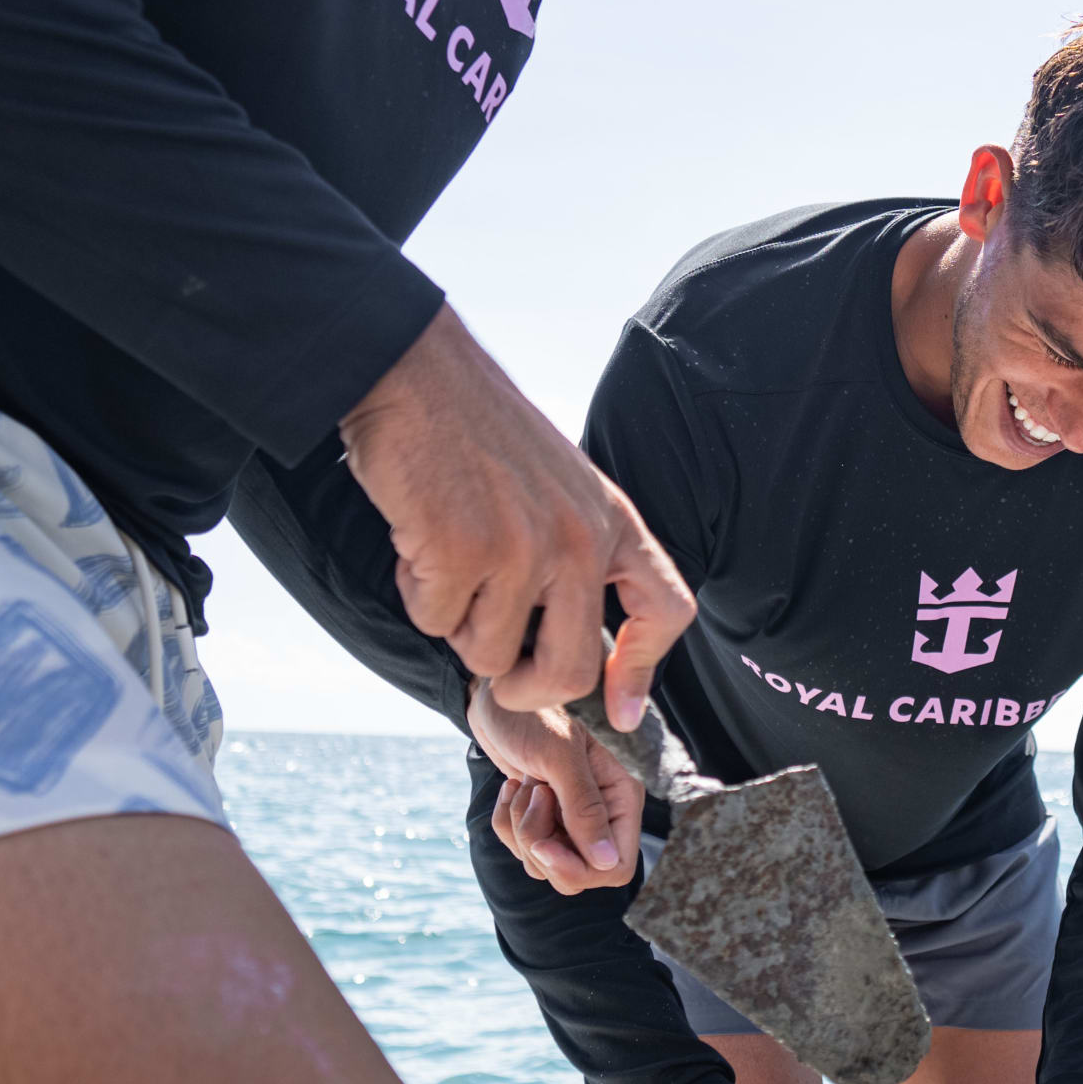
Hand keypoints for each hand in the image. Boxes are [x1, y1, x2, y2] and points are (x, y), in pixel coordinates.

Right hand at [340, 305, 694, 724]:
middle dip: (525, 687)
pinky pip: (435, 622)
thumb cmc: (476, 433)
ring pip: (489, 655)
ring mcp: (523, 548)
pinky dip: (416, 594)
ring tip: (447, 557)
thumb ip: (577, 554)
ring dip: (457, 623)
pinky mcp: (462, 553)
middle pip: (568, 670)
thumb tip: (576, 653)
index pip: (666, 609)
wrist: (415, 372)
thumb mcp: (559, 486)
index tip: (617, 711)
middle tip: (499, 670)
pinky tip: (418, 539)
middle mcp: (578, 539)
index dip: (643, 671)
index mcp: (612, 520)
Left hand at [473, 685, 641, 890]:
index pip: (616, 866)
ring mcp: (569, 818)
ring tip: (523, 784)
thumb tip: (607, 862)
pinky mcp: (542, 818)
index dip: (579, 868)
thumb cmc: (533, 713)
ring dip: (521, 829)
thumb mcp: (560, 756)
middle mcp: (601, 814)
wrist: (498, 696)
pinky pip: (520, 848)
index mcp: (621, 798)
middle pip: (577, 873)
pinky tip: (510, 787)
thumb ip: (585, 810)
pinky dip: (506, 822)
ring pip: (544, 863)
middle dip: (542, 845)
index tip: (544, 846)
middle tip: (533, 799)